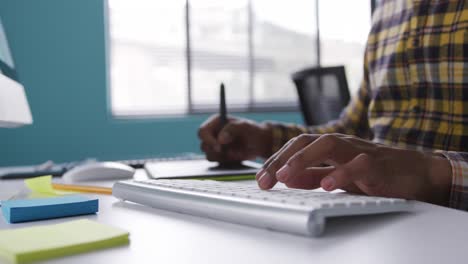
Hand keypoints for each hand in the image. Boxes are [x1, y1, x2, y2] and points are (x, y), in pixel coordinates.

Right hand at [198, 115, 271, 162]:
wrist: (260, 143)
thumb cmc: (252, 131)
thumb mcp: (244, 126)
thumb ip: (232, 129)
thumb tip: (220, 139)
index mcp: (216, 122)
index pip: (202, 131)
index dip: (207, 140)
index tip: (218, 147)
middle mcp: (213, 134)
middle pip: (204, 146)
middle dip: (215, 151)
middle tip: (228, 152)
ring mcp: (215, 145)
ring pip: (209, 155)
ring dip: (222, 156)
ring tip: (236, 152)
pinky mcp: (219, 155)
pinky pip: (216, 162)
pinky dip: (225, 161)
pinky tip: (235, 156)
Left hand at [256, 133, 451, 204]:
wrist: (414, 173)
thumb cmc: (374, 173)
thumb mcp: (337, 176)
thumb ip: (314, 176)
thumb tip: (288, 180)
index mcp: (329, 147)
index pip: (296, 147)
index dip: (276, 160)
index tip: (260, 178)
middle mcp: (340, 144)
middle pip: (305, 143)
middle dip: (281, 160)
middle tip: (264, 180)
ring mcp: (358, 151)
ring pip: (327, 146)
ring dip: (303, 160)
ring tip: (285, 176)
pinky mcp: (377, 164)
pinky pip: (358, 165)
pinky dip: (341, 173)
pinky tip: (326, 185)